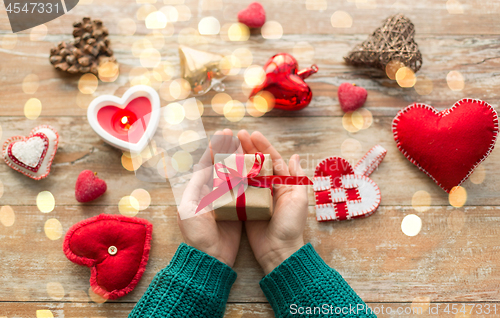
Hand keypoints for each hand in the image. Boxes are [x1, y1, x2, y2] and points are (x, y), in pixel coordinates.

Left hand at [177, 129, 241, 266]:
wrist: (210, 257)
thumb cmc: (196, 234)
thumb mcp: (189, 208)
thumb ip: (196, 186)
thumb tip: (204, 166)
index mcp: (198, 190)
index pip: (206, 164)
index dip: (215, 148)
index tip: (223, 135)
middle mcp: (212, 193)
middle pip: (221, 165)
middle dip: (228, 149)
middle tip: (237, 135)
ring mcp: (226, 200)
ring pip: (234, 174)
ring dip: (240, 159)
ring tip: (247, 145)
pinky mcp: (238, 209)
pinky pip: (244, 189)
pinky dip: (249, 177)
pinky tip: (256, 166)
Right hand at [237, 130, 308, 273]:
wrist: (278, 251)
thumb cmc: (290, 225)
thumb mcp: (298, 200)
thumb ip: (297, 178)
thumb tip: (296, 156)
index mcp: (283, 183)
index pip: (272, 159)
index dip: (262, 145)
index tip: (253, 133)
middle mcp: (268, 187)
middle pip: (256, 163)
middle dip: (247, 147)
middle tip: (237, 134)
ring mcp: (255, 196)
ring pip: (245, 172)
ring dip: (237, 158)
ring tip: (228, 144)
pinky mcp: (244, 206)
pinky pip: (236, 188)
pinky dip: (230, 177)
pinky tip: (221, 166)